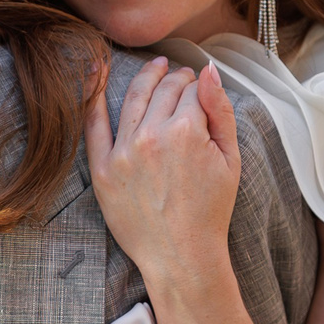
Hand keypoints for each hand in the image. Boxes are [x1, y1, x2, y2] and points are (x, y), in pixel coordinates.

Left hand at [82, 57, 240, 290]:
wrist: (181, 255)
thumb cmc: (210, 210)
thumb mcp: (231, 159)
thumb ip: (221, 110)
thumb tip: (209, 70)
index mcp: (187, 131)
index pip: (192, 91)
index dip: (199, 86)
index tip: (199, 86)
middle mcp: (152, 136)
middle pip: (163, 90)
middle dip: (175, 78)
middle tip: (180, 74)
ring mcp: (124, 153)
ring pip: (133, 98)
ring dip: (145, 78)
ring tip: (154, 69)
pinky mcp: (102, 170)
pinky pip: (93, 125)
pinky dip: (93, 95)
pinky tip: (96, 71)